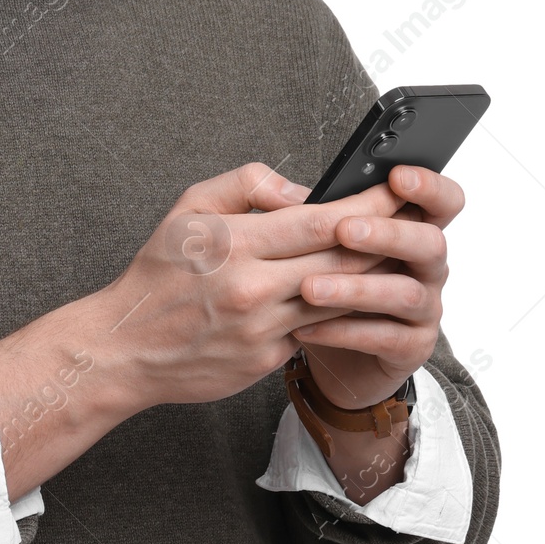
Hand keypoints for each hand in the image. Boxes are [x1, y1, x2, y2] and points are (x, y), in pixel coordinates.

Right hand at [84, 161, 422, 413]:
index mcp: (235, 242)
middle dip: (387, 235)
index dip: (369, 203)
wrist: (125, 348)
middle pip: (343, 258)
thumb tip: (303, 190)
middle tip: (419, 216)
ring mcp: (264, 327)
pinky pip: (319, 328)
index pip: (321, 219)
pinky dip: (345, 310)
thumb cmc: (157, 273)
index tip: (399, 187)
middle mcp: (254, 287)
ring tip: (403, 253)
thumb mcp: (187, 208)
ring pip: (341, 296)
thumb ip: (246, 185)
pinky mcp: (268, 358)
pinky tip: (364, 295)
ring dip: (376, 275)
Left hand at [289, 164, 464, 410]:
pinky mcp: (411, 347)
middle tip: (344, 230)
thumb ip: (308, 214)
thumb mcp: (315, 245)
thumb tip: (287, 197)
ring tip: (308, 288)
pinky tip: (306, 327)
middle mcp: (426, 267)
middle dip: (388, 234)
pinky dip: (343, 331)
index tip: (397, 177)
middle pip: (430, 243)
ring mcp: (424, 309)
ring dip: (356, 288)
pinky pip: (385, 337)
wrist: (330, 353)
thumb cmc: (326, 284)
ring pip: (405, 293)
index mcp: (411, 230)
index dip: (429, 186)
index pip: (442, 201)